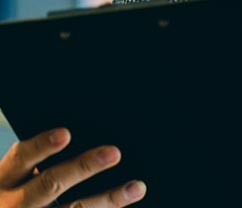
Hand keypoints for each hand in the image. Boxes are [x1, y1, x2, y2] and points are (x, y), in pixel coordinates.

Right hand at [0, 128, 144, 206]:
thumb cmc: (17, 192)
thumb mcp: (16, 177)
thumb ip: (42, 162)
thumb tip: (79, 137)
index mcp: (4, 179)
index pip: (21, 157)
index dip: (42, 146)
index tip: (66, 133)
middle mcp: (14, 203)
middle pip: (49, 184)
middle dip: (82, 168)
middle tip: (114, 152)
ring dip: (108, 200)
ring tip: (136, 187)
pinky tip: (123, 204)